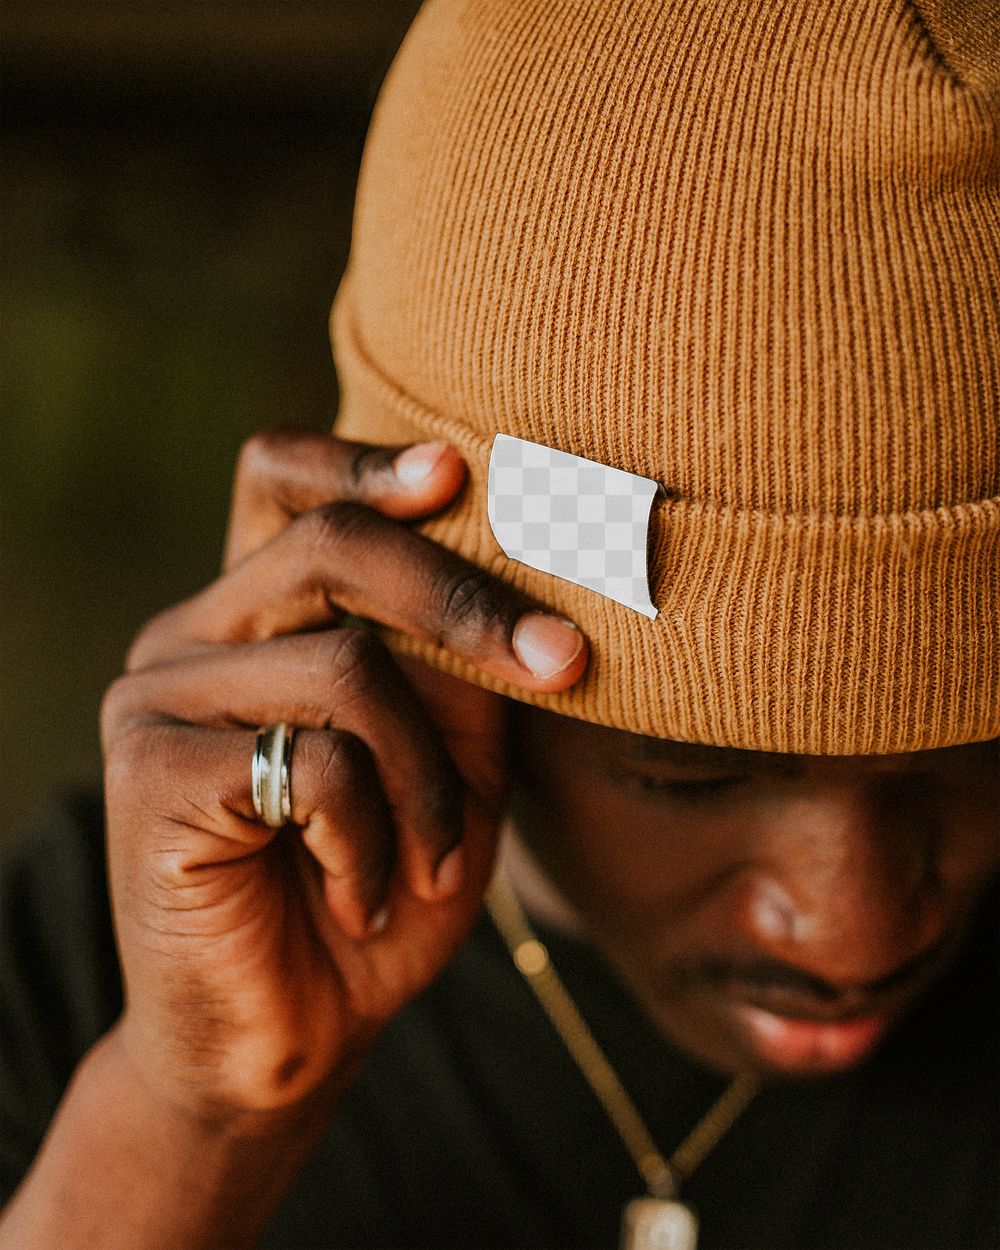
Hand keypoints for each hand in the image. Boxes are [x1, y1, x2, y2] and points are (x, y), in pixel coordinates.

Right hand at [100, 430, 588, 1126]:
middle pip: (332, 542)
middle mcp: (193, 632)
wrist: (296, 1032)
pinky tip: (361, 894)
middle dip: (466, 602)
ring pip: (344, 666)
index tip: (460, 470)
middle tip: (564, 664)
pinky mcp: (149, 768)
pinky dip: (371, 834)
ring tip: (430, 863)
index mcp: (257, 613)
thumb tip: (524, 560)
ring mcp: (158, 693)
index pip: (283, 478)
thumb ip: (464, 665)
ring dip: (426, 780)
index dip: (368, 459)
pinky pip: (311, 759)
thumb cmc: (384, 885)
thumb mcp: (450, 761)